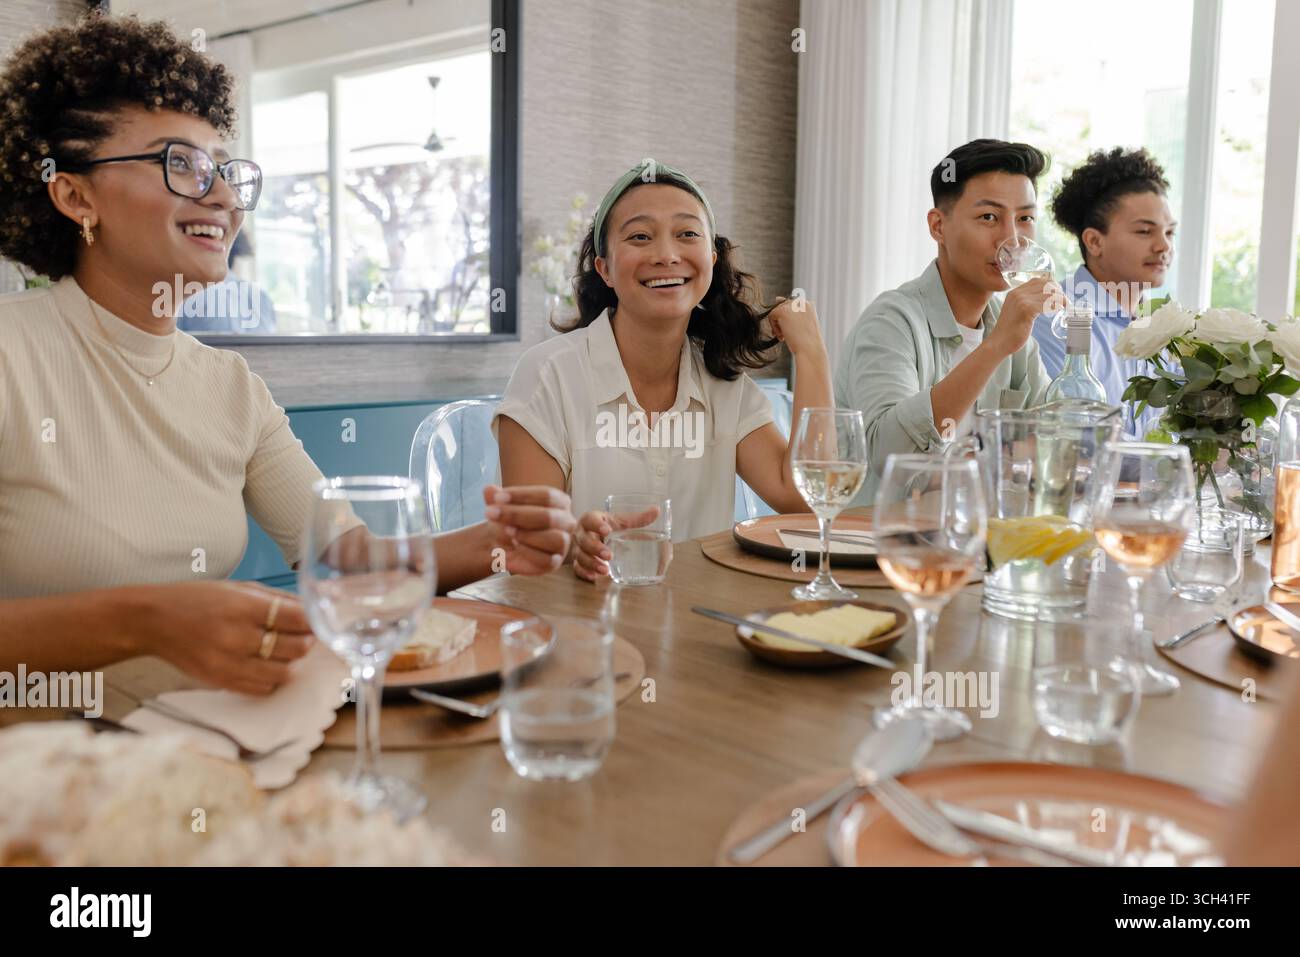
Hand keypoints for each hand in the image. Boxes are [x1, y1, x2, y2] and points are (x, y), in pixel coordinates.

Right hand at [137, 582, 313, 694]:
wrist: (154, 622)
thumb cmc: (199, 600)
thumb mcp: (238, 588)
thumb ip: (277, 599)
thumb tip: (313, 606)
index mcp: (243, 608)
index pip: (297, 618)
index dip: (312, 621)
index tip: (316, 620)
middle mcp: (237, 638)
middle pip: (296, 648)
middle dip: (306, 641)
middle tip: (303, 636)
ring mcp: (229, 664)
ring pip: (283, 673)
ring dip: (291, 662)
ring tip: (283, 651)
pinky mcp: (222, 682)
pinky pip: (263, 688)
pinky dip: (271, 678)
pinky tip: (265, 664)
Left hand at [483, 484, 575, 574]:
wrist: (503, 544)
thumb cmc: (509, 521)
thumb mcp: (501, 507)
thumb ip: (495, 498)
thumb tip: (489, 489)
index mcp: (559, 502)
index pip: (546, 495)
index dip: (522, 495)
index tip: (497, 498)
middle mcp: (566, 521)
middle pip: (548, 516)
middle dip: (517, 515)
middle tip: (491, 513)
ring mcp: (563, 543)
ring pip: (554, 539)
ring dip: (526, 535)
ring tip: (507, 531)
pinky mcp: (555, 562)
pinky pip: (547, 560)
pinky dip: (528, 553)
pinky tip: (512, 548)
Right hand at [571, 505, 659, 581]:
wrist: (588, 534)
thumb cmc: (606, 526)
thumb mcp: (619, 521)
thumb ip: (637, 518)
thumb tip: (656, 511)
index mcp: (590, 520)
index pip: (590, 520)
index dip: (597, 525)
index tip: (607, 530)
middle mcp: (581, 533)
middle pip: (584, 540)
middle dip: (595, 548)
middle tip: (609, 555)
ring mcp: (577, 548)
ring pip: (580, 555)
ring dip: (591, 563)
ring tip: (604, 569)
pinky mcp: (577, 561)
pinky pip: (577, 568)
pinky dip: (584, 572)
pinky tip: (594, 577)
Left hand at [768, 296, 826, 357]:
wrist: (810, 350)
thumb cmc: (807, 342)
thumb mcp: (802, 324)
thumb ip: (791, 311)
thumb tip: (777, 298)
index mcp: (809, 305)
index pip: (791, 306)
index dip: (789, 319)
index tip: (793, 331)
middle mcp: (802, 301)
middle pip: (782, 307)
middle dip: (783, 321)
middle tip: (789, 334)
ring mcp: (793, 305)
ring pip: (776, 311)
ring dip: (778, 325)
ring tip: (786, 336)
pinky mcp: (783, 310)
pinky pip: (771, 316)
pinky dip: (774, 328)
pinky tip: (783, 336)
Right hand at [988, 277, 1062, 358]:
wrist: (998, 343)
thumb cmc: (1009, 331)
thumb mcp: (1016, 311)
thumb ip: (1026, 303)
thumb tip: (1046, 300)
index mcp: (1015, 292)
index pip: (1038, 280)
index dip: (1051, 285)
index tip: (1058, 294)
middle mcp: (1017, 294)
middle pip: (1045, 284)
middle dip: (1058, 291)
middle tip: (1064, 301)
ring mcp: (1021, 301)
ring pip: (1048, 293)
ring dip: (1060, 299)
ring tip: (1065, 306)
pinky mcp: (1026, 310)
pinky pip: (1047, 304)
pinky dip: (1056, 306)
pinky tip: (1059, 310)